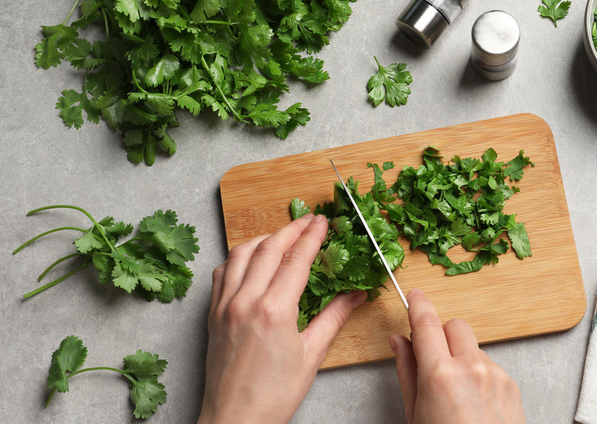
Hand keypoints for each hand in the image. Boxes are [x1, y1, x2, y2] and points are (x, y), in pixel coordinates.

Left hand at [198, 214, 366, 423]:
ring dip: (263, 238)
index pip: (296, 259)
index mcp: (274, 310)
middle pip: (268, 248)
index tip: (323, 222)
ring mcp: (224, 305)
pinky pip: (222, 272)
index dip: (312, 236)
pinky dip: (238, 257)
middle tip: (308, 220)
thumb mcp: (312, 355)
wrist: (234, 420)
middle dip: (291, 229)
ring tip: (282, 234)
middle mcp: (245, 301)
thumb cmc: (274, 395)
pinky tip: (250, 258)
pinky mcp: (212, 314)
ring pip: (241, 254)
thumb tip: (355, 295)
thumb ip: (334, 317)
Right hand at [390, 289, 525, 423]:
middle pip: (454, 325)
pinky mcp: (511, 384)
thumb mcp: (414, 414)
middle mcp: (471, 367)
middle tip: (431, 356)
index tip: (413, 295)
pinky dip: (478, 373)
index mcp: (440, 374)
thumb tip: (398, 341)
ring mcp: (495, 374)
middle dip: (441, 333)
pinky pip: (489, 365)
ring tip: (453, 392)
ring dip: (460, 356)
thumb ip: (406, 371)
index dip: (418, 304)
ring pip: (473, 346)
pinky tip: (472, 401)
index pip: (426, 322)